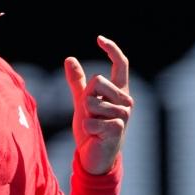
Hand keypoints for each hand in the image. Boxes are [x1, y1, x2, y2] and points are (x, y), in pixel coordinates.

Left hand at [64, 36, 132, 174]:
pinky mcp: (117, 129)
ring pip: (92, 100)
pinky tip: (94, 135)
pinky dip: (86, 127)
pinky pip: (91, 119)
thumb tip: (70, 59)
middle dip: (86, 96)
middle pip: (98, 80)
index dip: (112, 49)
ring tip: (94, 126)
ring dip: (86, 115)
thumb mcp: (82, 101)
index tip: (99, 38)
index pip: (121, 65)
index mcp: (119, 92)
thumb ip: (77, 82)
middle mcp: (125, 101)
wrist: (94, 156)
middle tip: (90, 114)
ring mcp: (123, 115)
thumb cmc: (92, 128)